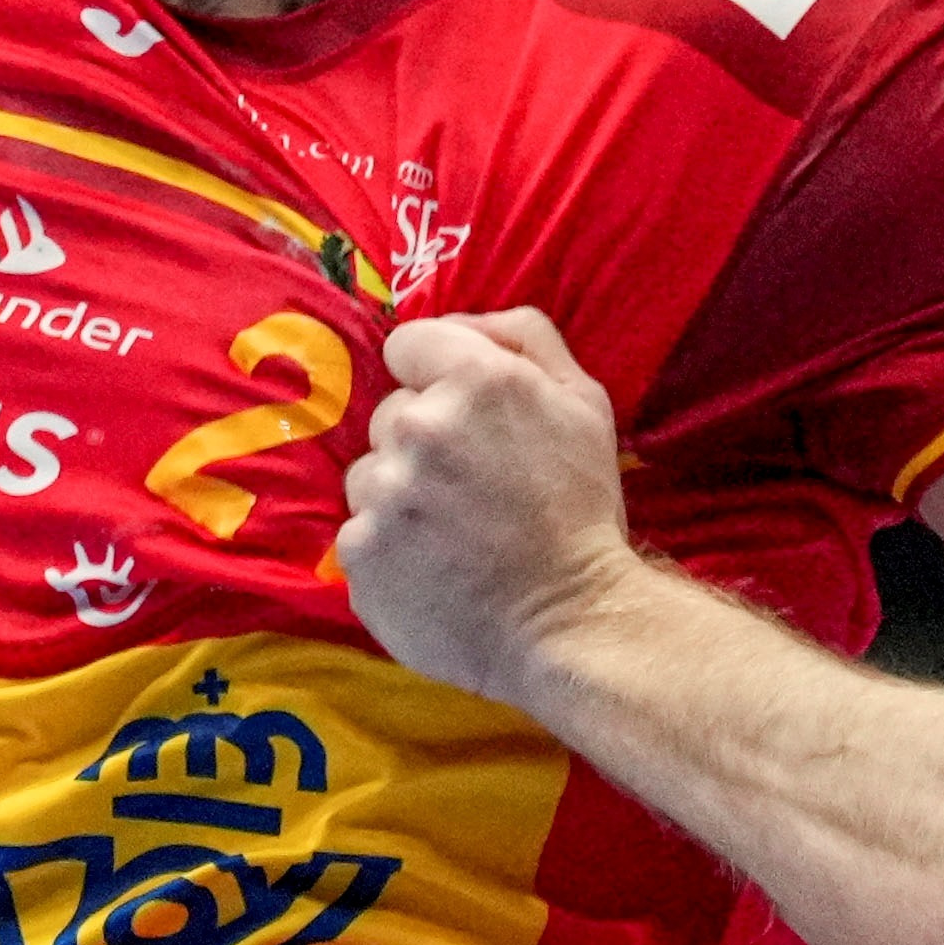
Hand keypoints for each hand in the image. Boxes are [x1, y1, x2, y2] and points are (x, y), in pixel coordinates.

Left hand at [339, 309, 645, 702]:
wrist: (573, 623)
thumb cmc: (583, 513)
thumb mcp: (583, 404)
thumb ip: (524, 338)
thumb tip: (466, 321)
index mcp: (475, 378)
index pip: (407, 344)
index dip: (434, 377)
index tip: (464, 418)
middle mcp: (419, 426)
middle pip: (388, 415)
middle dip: (422, 443)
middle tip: (470, 489)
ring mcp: (384, 492)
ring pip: (370, 476)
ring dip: (400, 497)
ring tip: (451, 536)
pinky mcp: (360, 552)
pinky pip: (359, 534)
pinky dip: (388, 551)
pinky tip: (432, 570)